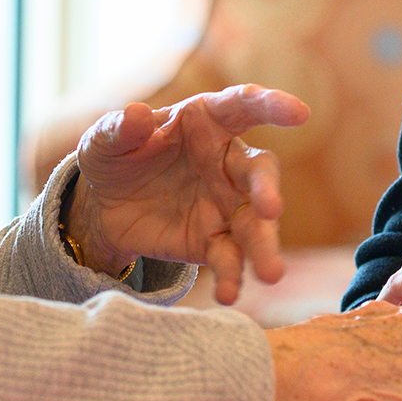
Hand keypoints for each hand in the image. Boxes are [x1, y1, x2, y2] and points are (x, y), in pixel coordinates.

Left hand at [69, 85, 308, 304]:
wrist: (102, 205)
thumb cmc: (116, 155)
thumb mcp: (107, 138)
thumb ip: (121, 127)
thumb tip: (138, 115)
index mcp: (207, 121)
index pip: (244, 105)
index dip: (272, 105)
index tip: (299, 112)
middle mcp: (226, 162)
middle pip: (258, 173)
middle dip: (268, 190)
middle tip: (271, 209)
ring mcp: (225, 204)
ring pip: (255, 224)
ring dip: (264, 246)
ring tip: (271, 273)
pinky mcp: (213, 241)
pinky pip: (229, 258)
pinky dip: (232, 276)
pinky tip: (229, 295)